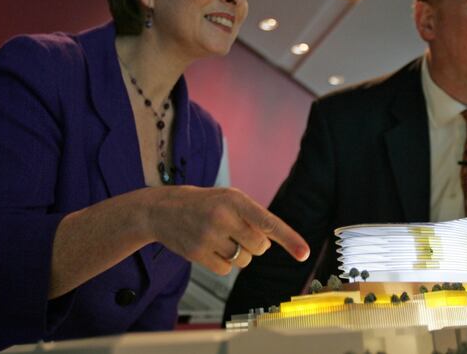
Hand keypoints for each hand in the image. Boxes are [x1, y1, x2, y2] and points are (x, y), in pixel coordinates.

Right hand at [142, 186, 309, 274]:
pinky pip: (226, 269)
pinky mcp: (198, 254)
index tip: (304, 253)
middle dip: (255, 243)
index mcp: (235, 200)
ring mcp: (209, 237)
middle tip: (238, 231)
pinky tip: (211, 247)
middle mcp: (223, 217)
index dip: (289, 239)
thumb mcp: (229, 198)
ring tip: (221, 237)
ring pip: (244, 260)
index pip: (268, 222)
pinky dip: (224, 262)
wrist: (162, 209)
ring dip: (239, 253)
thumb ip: (252, 216)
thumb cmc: (203, 203)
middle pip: (260, 247)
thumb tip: (272, 241)